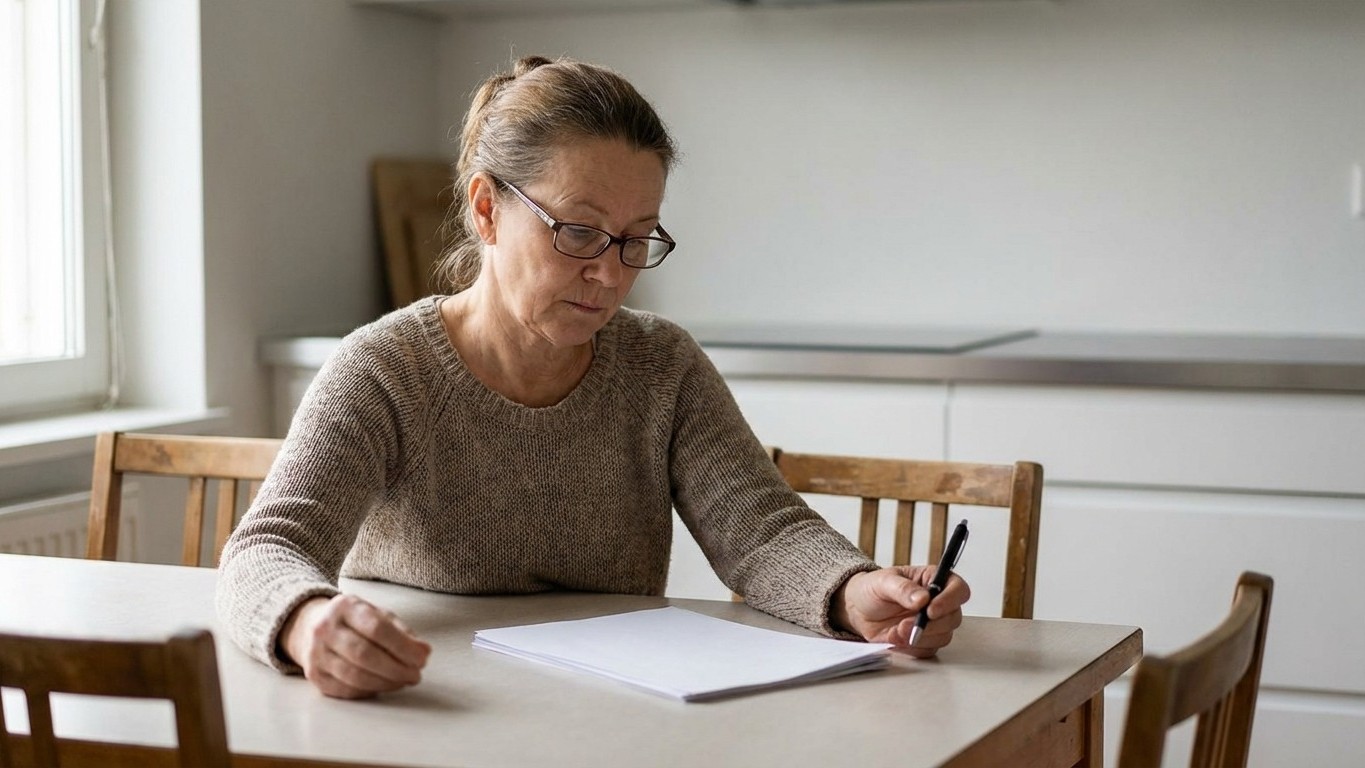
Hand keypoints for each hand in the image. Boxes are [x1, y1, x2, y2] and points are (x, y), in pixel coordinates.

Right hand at [279, 594, 431, 698]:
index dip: (403, 646)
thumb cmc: (353, 621)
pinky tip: (384, 685)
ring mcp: (316, 654)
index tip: (423, 657)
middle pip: (365, 655)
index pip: (376, 628)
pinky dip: (370, 690)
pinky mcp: (315, 676)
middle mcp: (325, 629)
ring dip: (386, 683)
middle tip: (416, 675)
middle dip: (396, 668)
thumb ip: (400, 631)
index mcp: (345, 607)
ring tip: (404, 681)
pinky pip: (346, 689)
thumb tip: (423, 652)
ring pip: (355, 676)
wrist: (309, 626)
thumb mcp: (376, 614)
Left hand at [832, 566, 970, 657]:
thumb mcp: (883, 582)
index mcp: (933, 580)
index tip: (930, 611)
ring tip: (895, 631)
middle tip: (904, 626)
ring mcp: (934, 624)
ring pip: (943, 636)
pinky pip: (927, 650)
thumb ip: (903, 589)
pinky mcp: (925, 641)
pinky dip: (911, 648)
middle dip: (929, 625)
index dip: (950, 601)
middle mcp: (939, 602)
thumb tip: (923, 598)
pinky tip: (894, 638)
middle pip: (953, 617)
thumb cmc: (872, 589)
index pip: (958, 589)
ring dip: (919, 638)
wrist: (859, 610)